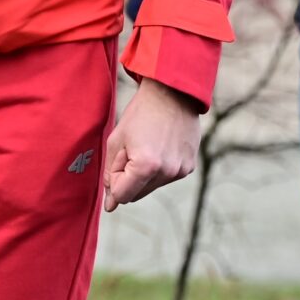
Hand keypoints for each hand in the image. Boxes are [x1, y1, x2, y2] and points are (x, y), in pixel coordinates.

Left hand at [102, 78, 199, 210]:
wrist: (172, 93)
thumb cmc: (140, 114)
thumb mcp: (116, 141)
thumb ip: (110, 174)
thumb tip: (111, 206)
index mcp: (146, 166)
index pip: (121, 196)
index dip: (115, 178)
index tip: (120, 157)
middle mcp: (166, 173)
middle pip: (136, 195)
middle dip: (128, 179)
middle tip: (132, 149)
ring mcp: (180, 171)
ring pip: (150, 188)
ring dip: (144, 174)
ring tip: (149, 145)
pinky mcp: (189, 167)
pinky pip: (165, 178)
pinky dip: (159, 169)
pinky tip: (161, 146)